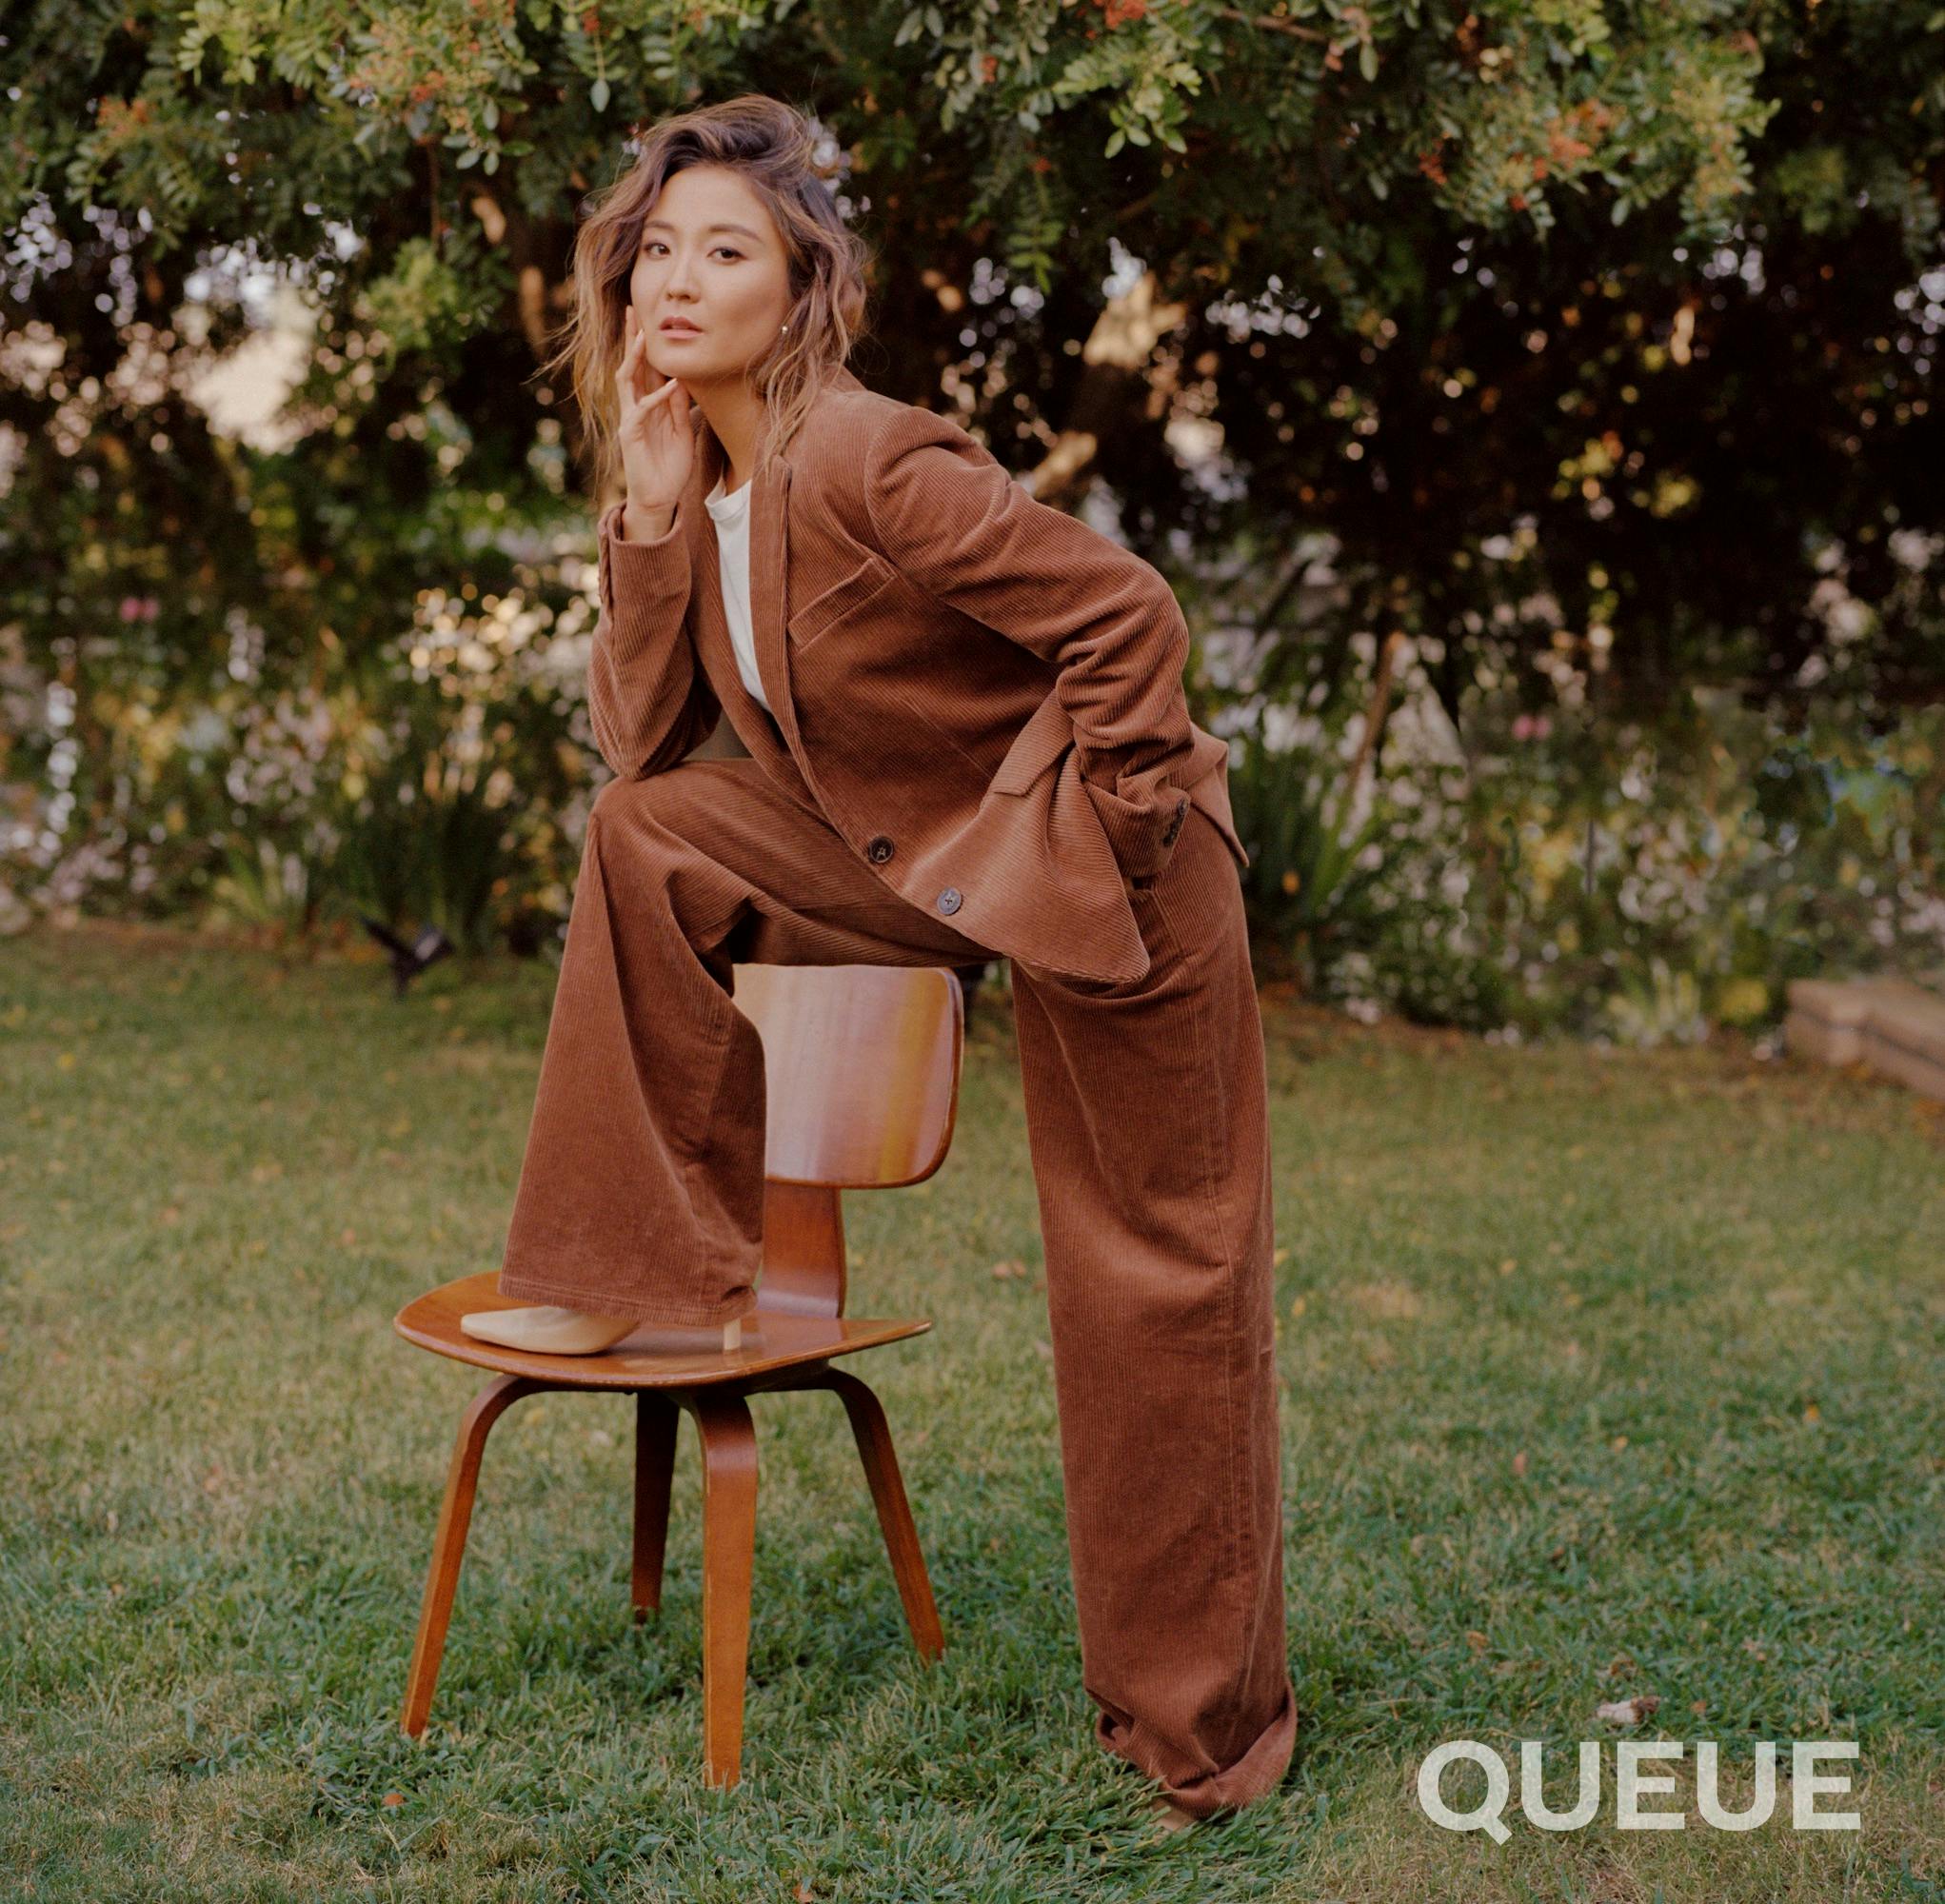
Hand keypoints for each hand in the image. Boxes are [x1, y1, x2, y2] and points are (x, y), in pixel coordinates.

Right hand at [616, 304, 692, 514]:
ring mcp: (630, 420)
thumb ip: (680, 408)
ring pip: (627, 381)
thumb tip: (683, 380)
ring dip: (635, 358)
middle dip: (631, 339)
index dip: (645, 345)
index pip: (644, 369)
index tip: (649, 320)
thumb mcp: (682, 433)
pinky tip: (672, 384)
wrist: (659, 499)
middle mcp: (634, 408)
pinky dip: (659, 397)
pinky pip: (643, 410)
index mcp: (647, 405)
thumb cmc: (670, 468)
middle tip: (632, 310)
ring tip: (643, 336)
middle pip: (630, 366)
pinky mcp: (630, 435)